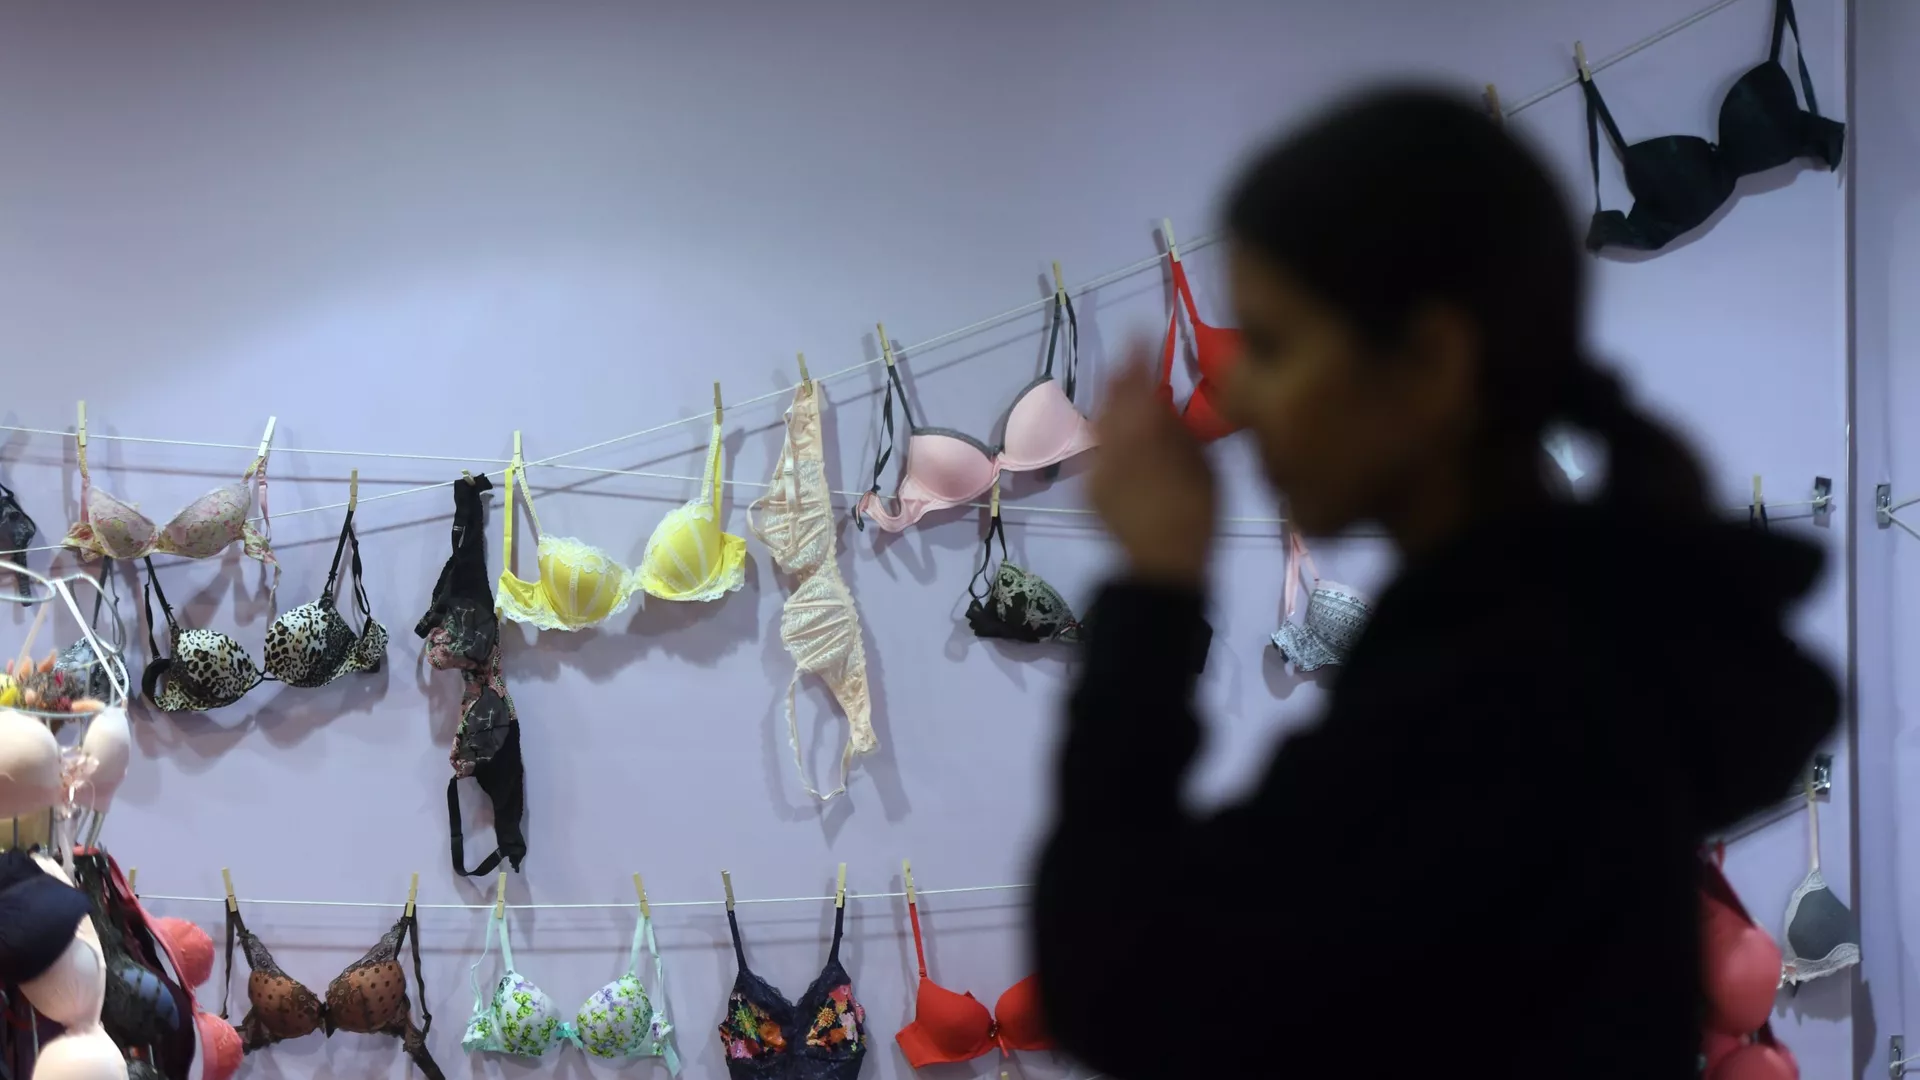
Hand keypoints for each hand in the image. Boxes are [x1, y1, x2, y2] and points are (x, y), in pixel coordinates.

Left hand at [1088, 338, 1214, 587]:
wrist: (1161, 569)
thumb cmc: (1197, 517)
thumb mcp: (1203, 467)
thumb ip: (1177, 431)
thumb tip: (1163, 405)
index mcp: (1145, 438)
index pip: (1136, 387)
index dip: (1135, 359)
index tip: (1138, 335)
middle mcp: (1112, 447)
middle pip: (1109, 402)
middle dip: (1116, 379)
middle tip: (1125, 362)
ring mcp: (1094, 469)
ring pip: (1096, 425)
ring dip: (1106, 405)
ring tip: (1116, 394)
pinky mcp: (1087, 489)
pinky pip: (1093, 451)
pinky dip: (1103, 437)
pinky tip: (1112, 437)